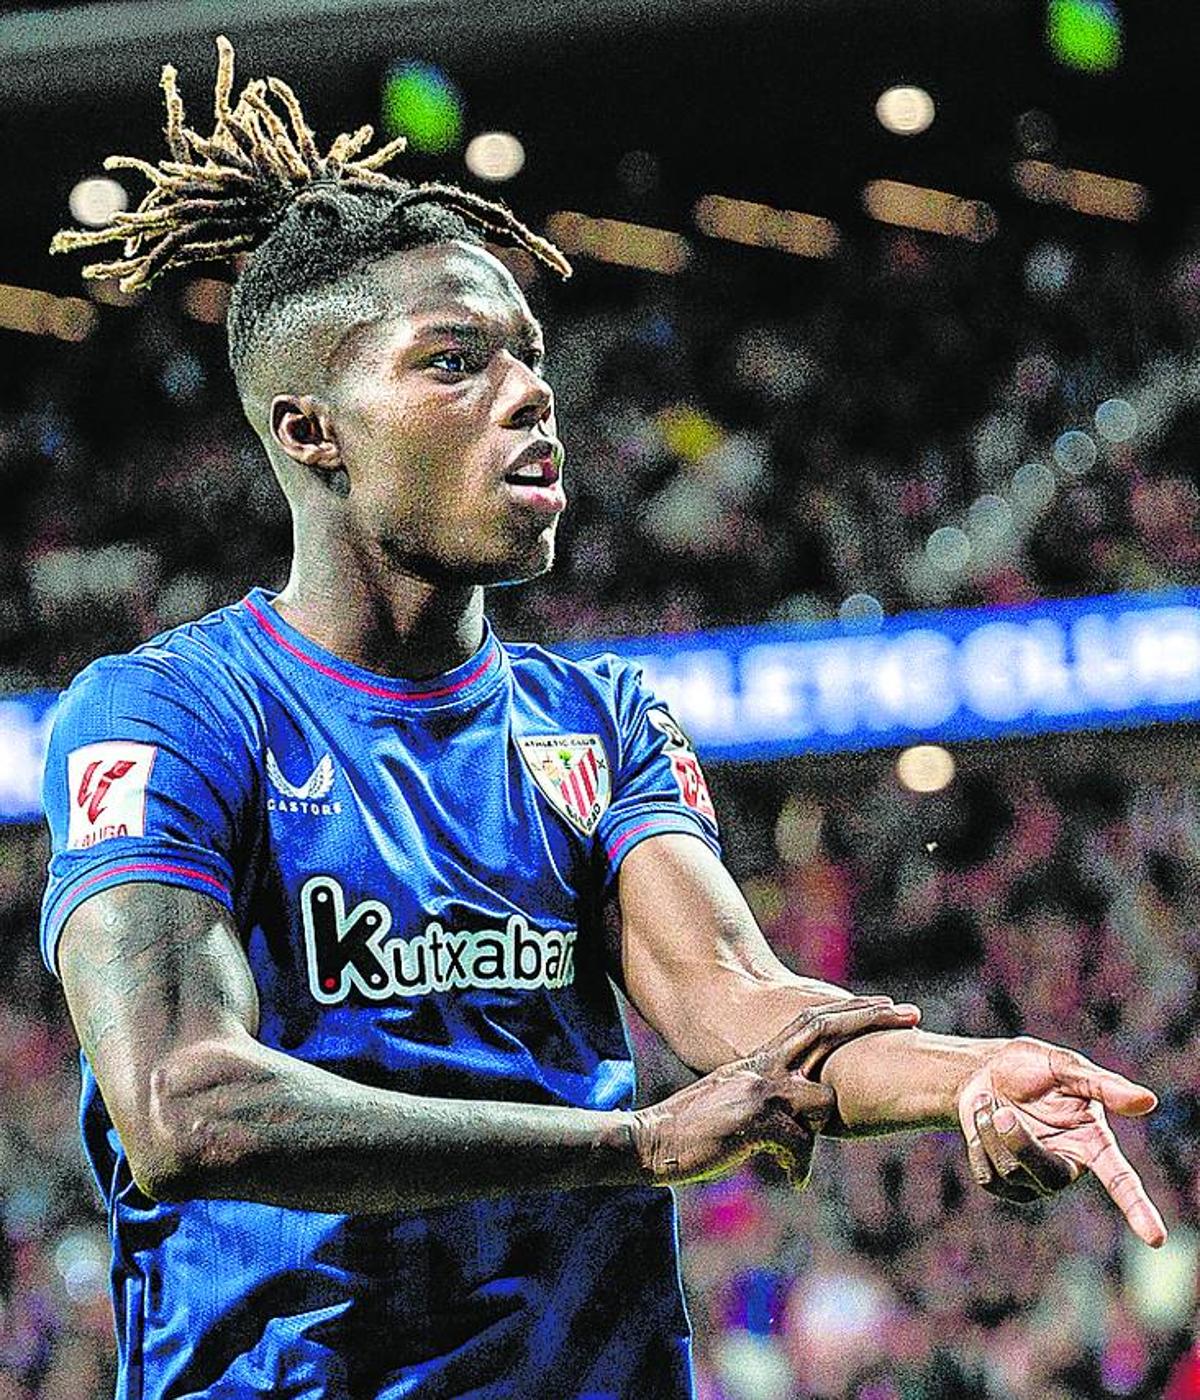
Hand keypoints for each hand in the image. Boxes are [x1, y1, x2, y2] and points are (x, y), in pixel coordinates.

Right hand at [631, 996, 920, 1189]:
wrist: (652, 1140)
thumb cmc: (695, 1132)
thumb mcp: (738, 1107)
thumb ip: (773, 1106)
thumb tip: (804, 1130)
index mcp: (759, 1059)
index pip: (811, 1023)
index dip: (848, 1012)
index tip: (885, 1006)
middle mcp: (762, 1064)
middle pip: (823, 1029)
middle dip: (868, 1020)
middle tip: (910, 1014)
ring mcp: (758, 1089)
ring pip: (819, 1098)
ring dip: (816, 1132)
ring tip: (806, 1157)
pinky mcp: (753, 1119)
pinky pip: (798, 1143)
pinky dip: (798, 1166)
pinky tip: (791, 1180)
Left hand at [957, 1036, 1166, 1246]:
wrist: (986, 1072)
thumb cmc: (1032, 1068)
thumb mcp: (1064, 1066)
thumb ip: (1102, 1084)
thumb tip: (1148, 1100)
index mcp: (1093, 1142)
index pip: (1120, 1180)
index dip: (1138, 1208)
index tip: (1155, 1238)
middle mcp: (1069, 1166)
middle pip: (1049, 1175)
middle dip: (1020, 1143)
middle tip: (1003, 1112)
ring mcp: (1036, 1180)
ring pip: (1011, 1172)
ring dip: (992, 1133)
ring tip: (992, 1105)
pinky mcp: (1006, 1185)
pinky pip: (988, 1177)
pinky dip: (978, 1142)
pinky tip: (982, 1120)